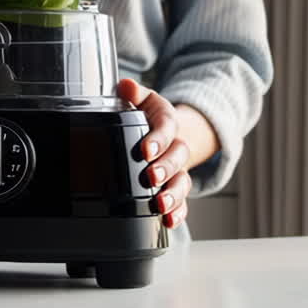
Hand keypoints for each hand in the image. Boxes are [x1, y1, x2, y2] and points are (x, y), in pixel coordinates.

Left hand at [116, 78, 219, 229]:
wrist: (167, 131)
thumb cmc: (149, 115)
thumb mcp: (143, 100)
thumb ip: (133, 93)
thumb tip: (124, 86)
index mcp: (167, 121)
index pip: (166, 128)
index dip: (158, 139)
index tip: (145, 150)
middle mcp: (176, 145)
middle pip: (178, 157)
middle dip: (165, 168)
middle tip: (151, 176)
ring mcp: (179, 168)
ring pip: (182, 181)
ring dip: (173, 194)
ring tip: (160, 204)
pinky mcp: (177, 186)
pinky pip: (183, 201)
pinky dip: (178, 212)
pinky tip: (168, 221)